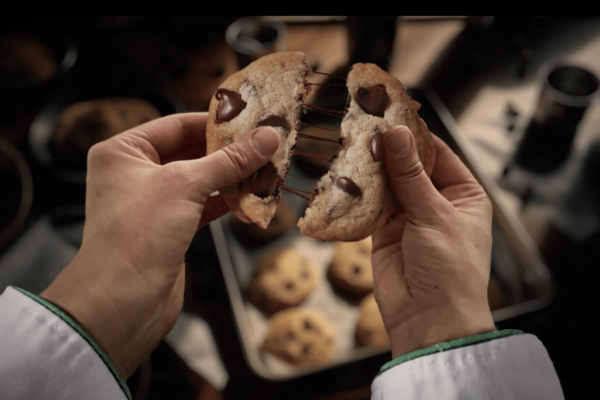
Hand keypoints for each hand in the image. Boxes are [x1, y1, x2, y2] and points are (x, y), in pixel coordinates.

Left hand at [41, 113, 279, 376]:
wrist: (121, 303)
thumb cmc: (138, 236)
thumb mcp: (186, 186)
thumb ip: (230, 161)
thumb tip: (267, 136)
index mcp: (124, 151)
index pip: (178, 124)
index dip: (217, 123)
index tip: (253, 120)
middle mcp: (135, 173)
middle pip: (192, 152)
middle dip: (230, 153)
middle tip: (267, 147)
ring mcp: (152, 202)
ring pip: (201, 180)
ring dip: (233, 179)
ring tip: (266, 172)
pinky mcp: (168, 228)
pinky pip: (203, 205)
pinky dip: (227, 202)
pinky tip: (251, 200)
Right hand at [372, 126, 495, 358]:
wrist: (429, 319)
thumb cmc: (450, 269)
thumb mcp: (435, 215)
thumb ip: (410, 175)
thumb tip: (396, 135)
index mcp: (463, 195)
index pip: (438, 153)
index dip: (416, 134)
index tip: (391, 112)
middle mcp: (436, 202)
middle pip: (409, 166)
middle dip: (389, 150)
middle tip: (364, 125)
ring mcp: (408, 216)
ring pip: (387, 183)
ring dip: (371, 169)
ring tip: (351, 145)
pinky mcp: (383, 231)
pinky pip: (370, 205)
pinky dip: (358, 193)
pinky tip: (345, 175)